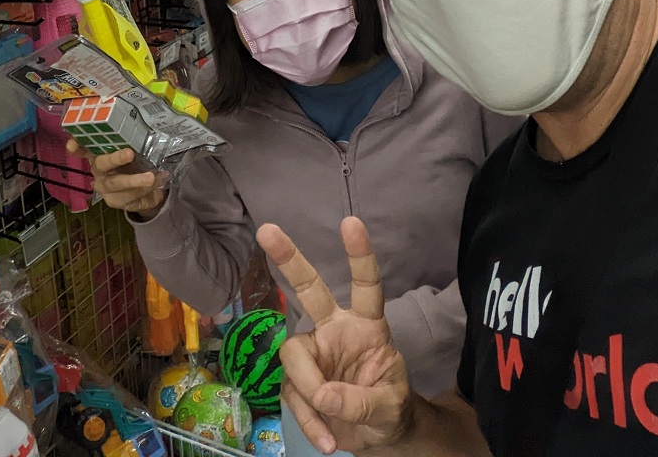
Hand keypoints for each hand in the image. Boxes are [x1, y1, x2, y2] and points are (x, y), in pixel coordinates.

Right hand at [66, 140, 168, 216]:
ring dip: (135, 180)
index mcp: (100, 154)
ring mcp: (105, 188)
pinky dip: (145, 189)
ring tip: (150, 177)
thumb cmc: (138, 165)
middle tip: (129, 153)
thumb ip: (134, 143)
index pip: (84, 148)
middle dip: (115, 158)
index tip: (73, 145)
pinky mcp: (115, 202)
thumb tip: (144, 130)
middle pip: (101, 164)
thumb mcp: (137, 150)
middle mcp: (99, 171)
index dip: (77, 147)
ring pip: (116, 184)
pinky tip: (158, 181)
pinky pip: (129, 197)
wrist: (149, 191)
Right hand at [257, 217, 412, 455]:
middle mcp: (334, 329)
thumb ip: (361, 401)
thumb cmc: (390, 407)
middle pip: (310, 289)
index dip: (359, 256)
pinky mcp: (297, 379)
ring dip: (310, 392)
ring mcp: (313, 352)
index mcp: (366, 325)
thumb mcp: (389, 406)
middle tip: (267, 230)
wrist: (379, 437)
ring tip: (333, 428)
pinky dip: (309, 421)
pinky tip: (328, 439)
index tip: (350, 223)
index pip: (365, 285)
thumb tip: (323, 395)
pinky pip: (292, 395)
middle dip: (289, 259)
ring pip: (293, 356)